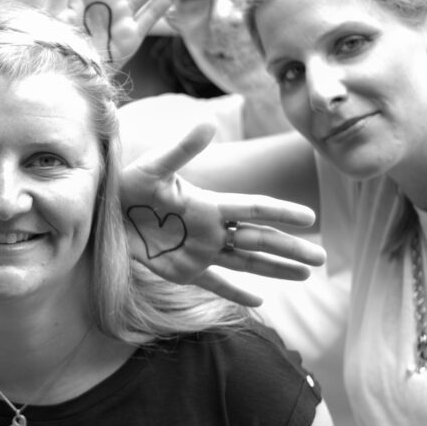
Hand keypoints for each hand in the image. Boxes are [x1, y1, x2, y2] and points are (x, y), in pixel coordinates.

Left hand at [121, 124, 326, 306]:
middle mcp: (212, 230)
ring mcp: (200, 251)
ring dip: (275, 269)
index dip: (281, 212)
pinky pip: (214, 284)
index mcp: (209, 205)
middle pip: (259, 240)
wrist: (104, 209)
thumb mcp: (154, 168)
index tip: (310, 217)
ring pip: (246, 262)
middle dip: (290, 248)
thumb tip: (209, 123)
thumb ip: (182, 149)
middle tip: (322, 259)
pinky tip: (257, 301)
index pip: (254, 208)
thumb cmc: (128, 185)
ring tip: (305, 275)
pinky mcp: (182, 270)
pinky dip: (235, 293)